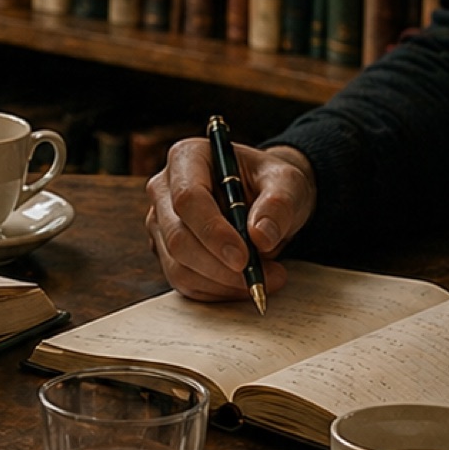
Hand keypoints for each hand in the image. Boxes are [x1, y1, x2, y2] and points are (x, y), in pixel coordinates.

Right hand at [145, 139, 316, 301]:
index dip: (213, 232)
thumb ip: (279, 203)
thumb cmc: (270, 184)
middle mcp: (164, 190)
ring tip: (263, 279)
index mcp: (187, 158)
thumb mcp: (288, 183)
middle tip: (262, 276)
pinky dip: (216, 291)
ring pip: (178, 266)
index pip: (188, 198)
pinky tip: (243, 285)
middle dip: (220, 266)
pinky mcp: (165, 252)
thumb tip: (260, 237)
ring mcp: (160, 223)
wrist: (263, 200)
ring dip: (222, 283)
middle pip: (178, 237)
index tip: (244, 257)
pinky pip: (184, 283)